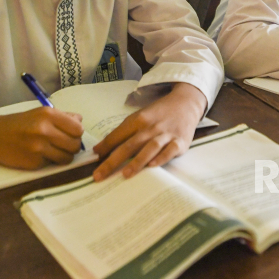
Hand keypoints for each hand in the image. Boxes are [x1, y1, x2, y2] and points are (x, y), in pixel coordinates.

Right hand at [0, 108, 83, 169]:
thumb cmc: (18, 123)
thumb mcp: (39, 113)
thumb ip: (62, 117)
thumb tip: (80, 121)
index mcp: (48, 115)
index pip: (78, 128)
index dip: (76, 134)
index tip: (70, 135)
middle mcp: (44, 130)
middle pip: (75, 145)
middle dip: (72, 147)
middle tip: (63, 145)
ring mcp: (39, 148)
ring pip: (67, 158)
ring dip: (63, 156)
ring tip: (53, 151)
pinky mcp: (33, 162)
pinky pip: (52, 164)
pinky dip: (49, 161)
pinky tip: (39, 155)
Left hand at [92, 83, 206, 180]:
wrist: (185, 103)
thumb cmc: (158, 114)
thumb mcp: (139, 118)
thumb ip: (121, 133)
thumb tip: (100, 150)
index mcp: (138, 120)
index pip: (118, 135)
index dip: (105, 147)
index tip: (93, 160)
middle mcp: (150, 127)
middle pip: (130, 145)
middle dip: (113, 161)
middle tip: (99, 175)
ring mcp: (166, 134)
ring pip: (150, 148)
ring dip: (137, 161)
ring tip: (125, 174)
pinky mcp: (180, 141)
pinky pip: (169, 151)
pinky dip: (161, 158)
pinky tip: (152, 166)